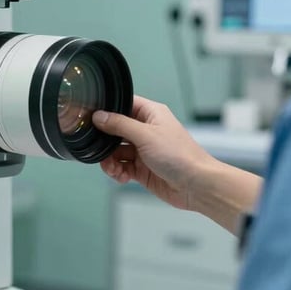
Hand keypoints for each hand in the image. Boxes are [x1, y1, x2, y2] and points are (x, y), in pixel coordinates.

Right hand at [93, 96, 217, 210]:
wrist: (196, 185)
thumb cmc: (181, 156)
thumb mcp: (146, 135)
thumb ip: (120, 124)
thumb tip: (99, 116)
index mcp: (151, 114)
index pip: (124, 105)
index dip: (108, 111)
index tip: (94, 119)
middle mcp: (146, 130)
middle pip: (115, 131)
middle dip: (106, 142)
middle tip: (102, 150)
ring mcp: (143, 150)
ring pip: (115, 151)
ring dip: (110, 161)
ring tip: (114, 168)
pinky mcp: (142, 168)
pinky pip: (121, 167)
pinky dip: (117, 172)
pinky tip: (122, 176)